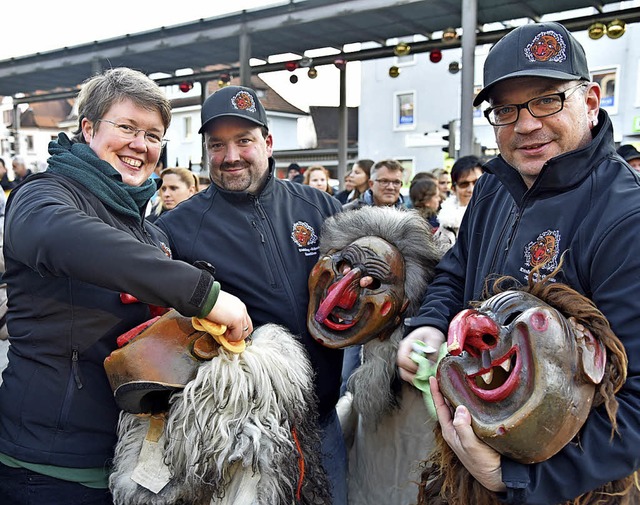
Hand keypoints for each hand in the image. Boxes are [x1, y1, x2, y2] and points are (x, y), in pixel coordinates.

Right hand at [205, 290, 252, 341]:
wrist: (204, 298)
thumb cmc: (208, 302)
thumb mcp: (221, 308)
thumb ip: (226, 316)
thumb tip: (225, 327)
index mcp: (238, 305)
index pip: (245, 321)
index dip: (239, 329)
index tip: (229, 332)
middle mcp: (242, 309)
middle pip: (248, 328)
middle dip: (239, 335)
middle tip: (228, 335)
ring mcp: (241, 315)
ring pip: (244, 333)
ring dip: (234, 336)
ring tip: (224, 334)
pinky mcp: (237, 320)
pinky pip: (237, 335)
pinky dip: (230, 337)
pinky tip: (223, 333)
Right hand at [397, 326, 444, 383]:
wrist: (430, 332)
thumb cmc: (431, 334)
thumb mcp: (434, 339)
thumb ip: (432, 352)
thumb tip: (430, 366)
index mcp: (406, 345)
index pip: (402, 359)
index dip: (412, 367)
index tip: (424, 368)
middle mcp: (402, 353)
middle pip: (402, 369)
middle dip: (414, 376)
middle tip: (426, 376)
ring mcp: (405, 359)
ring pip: (404, 374)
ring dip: (415, 378)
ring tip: (426, 378)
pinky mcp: (409, 364)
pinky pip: (409, 374)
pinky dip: (416, 378)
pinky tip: (425, 377)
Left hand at [430, 376, 505, 492]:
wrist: (498, 476)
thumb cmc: (482, 463)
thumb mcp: (471, 445)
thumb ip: (462, 427)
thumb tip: (458, 408)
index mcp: (450, 431)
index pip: (440, 407)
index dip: (436, 392)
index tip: (432, 378)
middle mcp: (455, 429)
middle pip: (448, 405)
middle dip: (446, 390)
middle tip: (446, 374)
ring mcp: (465, 430)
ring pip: (458, 409)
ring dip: (457, 396)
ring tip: (458, 381)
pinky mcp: (476, 431)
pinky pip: (469, 413)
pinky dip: (469, 403)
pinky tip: (473, 397)